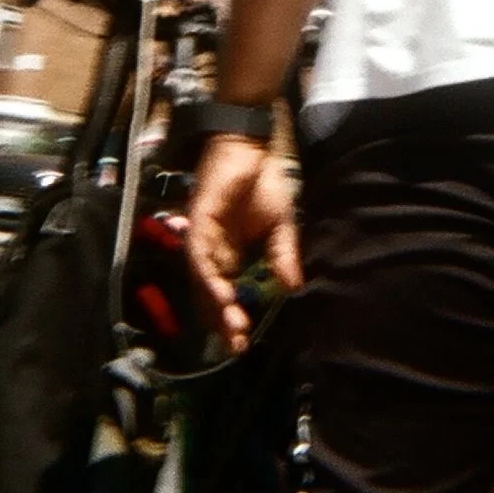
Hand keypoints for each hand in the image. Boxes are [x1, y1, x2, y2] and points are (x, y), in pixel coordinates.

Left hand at [186, 136, 304, 354]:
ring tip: (232, 325)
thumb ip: (283, 257)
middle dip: (222, 321)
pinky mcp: (199, 222)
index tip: (244, 342)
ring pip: (202, 280)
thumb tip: (294, 288)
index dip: (232, 319)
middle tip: (237, 345)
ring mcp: (203, 238)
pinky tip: (222, 291)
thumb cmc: (263, 184)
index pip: (226, 296)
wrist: (251, 148)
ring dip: (215, 303)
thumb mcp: (281, 227)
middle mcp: (213, 252)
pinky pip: (199, 254)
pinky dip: (208, 274)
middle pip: (209, 295)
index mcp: (230, 256)